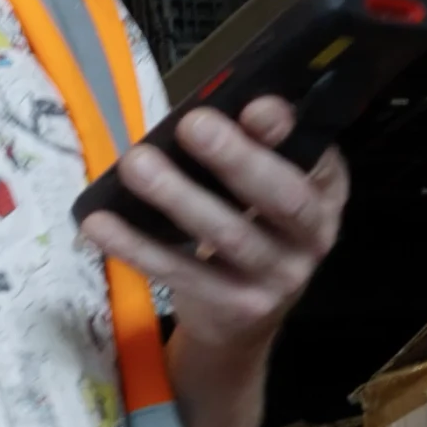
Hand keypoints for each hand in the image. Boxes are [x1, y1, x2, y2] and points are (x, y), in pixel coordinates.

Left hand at [77, 97, 348, 362]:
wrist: (241, 319)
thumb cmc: (248, 227)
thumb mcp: (259, 189)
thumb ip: (249, 151)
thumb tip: (204, 110)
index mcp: (325, 193)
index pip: (319, 160)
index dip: (288, 133)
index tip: (255, 106)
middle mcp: (313, 237)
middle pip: (281, 198)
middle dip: (236, 159)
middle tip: (192, 125)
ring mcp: (278, 278)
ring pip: (228, 236)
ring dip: (178, 196)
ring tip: (137, 164)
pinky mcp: (236, 307)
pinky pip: (181, 273)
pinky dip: (137, 246)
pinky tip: (101, 223)